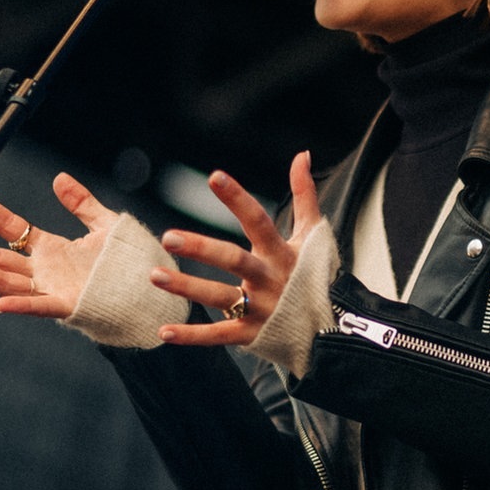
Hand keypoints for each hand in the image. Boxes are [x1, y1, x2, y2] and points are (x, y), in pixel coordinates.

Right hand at [0, 172, 120, 317]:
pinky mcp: (69, 306)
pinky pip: (40, 306)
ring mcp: (53, 289)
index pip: (10, 228)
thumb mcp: (105, 225)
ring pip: (7, 281)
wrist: (150, 291)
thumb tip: (59, 178)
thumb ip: (82, 204)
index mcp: (51, 250)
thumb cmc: (128, 263)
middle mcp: (45, 271)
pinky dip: (20, 305)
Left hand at [151, 151, 320, 345]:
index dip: (237, 199)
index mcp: (282, 253)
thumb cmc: (315, 276)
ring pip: (221, 297)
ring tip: (155, 275)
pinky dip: (192, 336)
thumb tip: (302, 154)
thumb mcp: (313, 235)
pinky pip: (219, 336)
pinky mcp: (252, 335)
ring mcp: (261, 309)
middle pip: (234, 261)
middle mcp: (270, 280)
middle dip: (202, 249)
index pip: (258, 220)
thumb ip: (304, 194)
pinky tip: (162, 331)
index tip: (215, 177)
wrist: (334, 329)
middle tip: (169, 236)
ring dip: (187, 288)